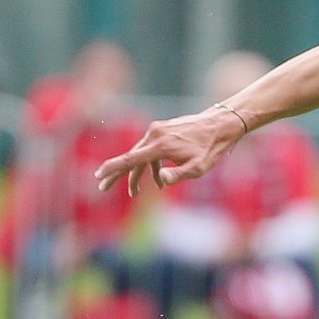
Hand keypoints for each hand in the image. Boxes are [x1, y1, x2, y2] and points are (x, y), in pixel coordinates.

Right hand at [94, 105, 246, 196]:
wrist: (219, 125)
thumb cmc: (210, 149)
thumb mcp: (198, 168)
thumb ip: (178, 174)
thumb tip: (161, 181)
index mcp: (160, 145)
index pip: (130, 159)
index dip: (113, 168)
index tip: (99, 175)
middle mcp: (154, 135)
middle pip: (130, 157)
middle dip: (117, 174)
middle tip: (102, 186)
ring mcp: (156, 130)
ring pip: (139, 155)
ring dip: (137, 174)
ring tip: (134, 193)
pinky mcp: (161, 130)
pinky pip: (150, 150)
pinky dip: (151, 165)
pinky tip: (158, 180)